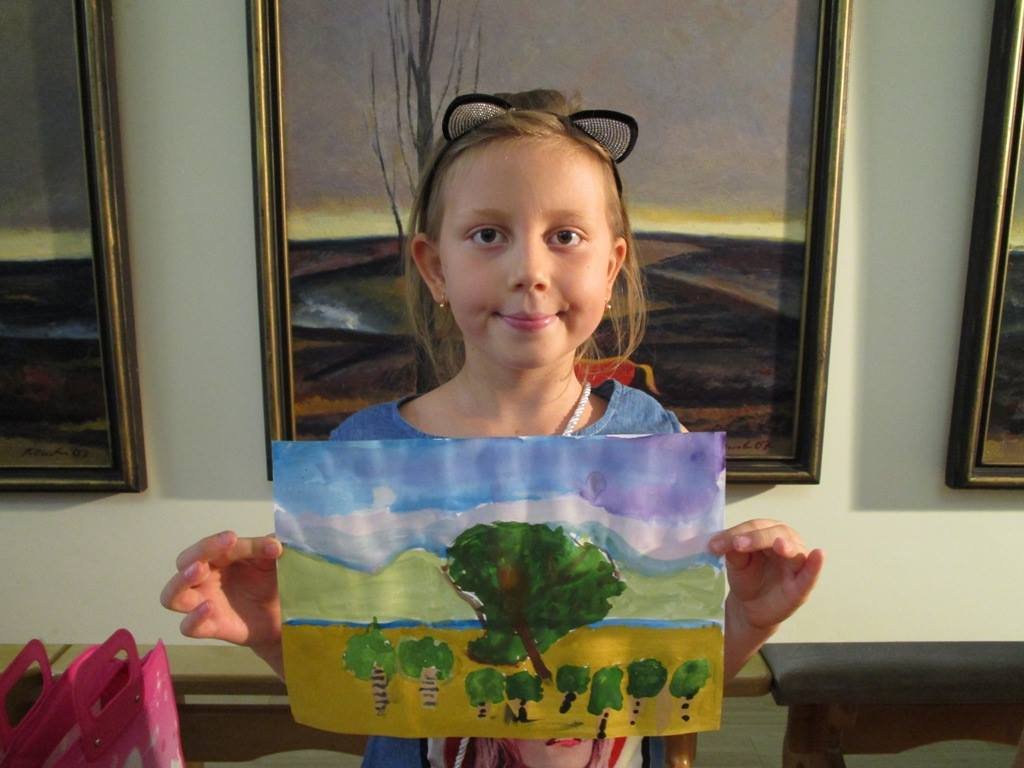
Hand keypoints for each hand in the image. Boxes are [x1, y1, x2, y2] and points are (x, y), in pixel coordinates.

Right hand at [160, 531, 282, 660]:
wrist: (279, 614)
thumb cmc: (269, 581)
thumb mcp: (272, 561)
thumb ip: (270, 549)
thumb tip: (275, 544)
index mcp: (216, 557)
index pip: (209, 545)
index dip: (218, 542)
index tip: (233, 538)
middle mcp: (204, 578)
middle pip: (184, 562)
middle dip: (198, 553)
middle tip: (218, 548)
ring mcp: (202, 603)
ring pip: (172, 595)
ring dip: (181, 582)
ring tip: (199, 571)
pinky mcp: (209, 627)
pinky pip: (188, 627)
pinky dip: (194, 618)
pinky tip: (209, 607)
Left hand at [709, 519, 823, 633]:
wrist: (750, 607)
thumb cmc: (747, 577)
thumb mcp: (736, 562)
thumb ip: (734, 551)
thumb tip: (726, 543)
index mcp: (768, 532)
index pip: (754, 527)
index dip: (735, 533)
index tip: (714, 545)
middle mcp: (786, 542)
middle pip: (774, 533)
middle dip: (755, 538)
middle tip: (737, 545)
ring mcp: (796, 564)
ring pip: (794, 550)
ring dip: (786, 546)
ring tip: (779, 545)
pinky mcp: (801, 586)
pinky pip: (810, 574)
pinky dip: (815, 565)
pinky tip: (818, 555)